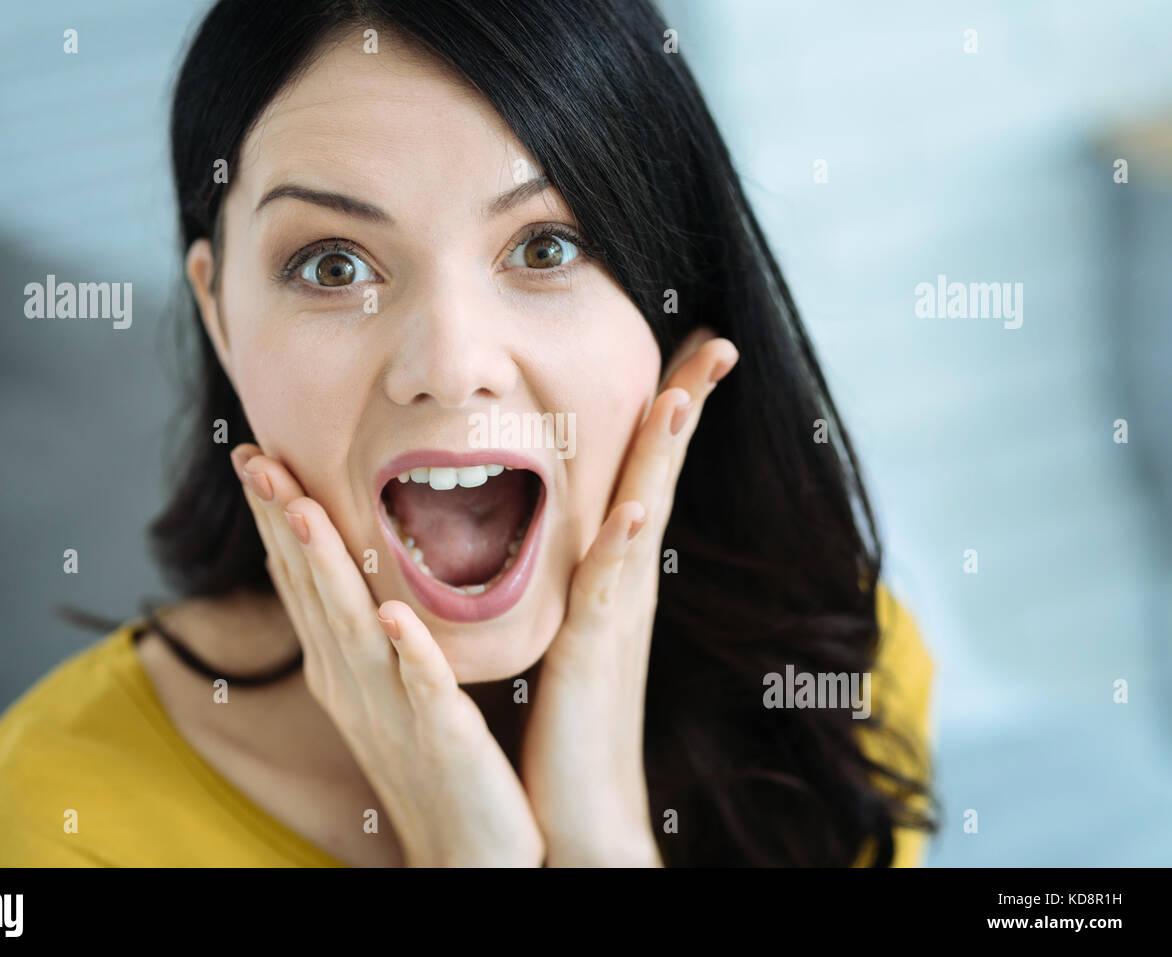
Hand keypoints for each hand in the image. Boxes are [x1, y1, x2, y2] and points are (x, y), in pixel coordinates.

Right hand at [230, 446, 544, 866]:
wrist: (469, 848)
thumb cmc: (432, 757)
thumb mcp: (382, 683)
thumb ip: (356, 627)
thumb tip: (326, 565)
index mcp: (341, 666)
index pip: (300, 579)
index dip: (274, 516)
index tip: (252, 452)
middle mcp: (353, 683)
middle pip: (311, 590)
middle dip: (281, 522)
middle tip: (253, 456)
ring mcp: (392, 710)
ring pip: (352, 628)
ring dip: (326, 569)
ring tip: (301, 508)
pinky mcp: (444, 738)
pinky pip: (424, 688)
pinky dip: (407, 653)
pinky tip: (392, 617)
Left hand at [518, 330, 738, 865]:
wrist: (578, 804)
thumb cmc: (565, 717)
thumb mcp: (565, 625)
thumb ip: (568, 577)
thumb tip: (558, 529)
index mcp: (613, 571)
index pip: (643, 473)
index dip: (665, 413)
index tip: (685, 352)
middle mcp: (626, 583)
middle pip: (661, 477)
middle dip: (686, 407)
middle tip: (716, 342)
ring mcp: (617, 616)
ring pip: (644, 518)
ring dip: (664, 457)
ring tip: (683, 394)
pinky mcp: (594, 655)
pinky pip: (611, 592)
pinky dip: (626, 548)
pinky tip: (639, 511)